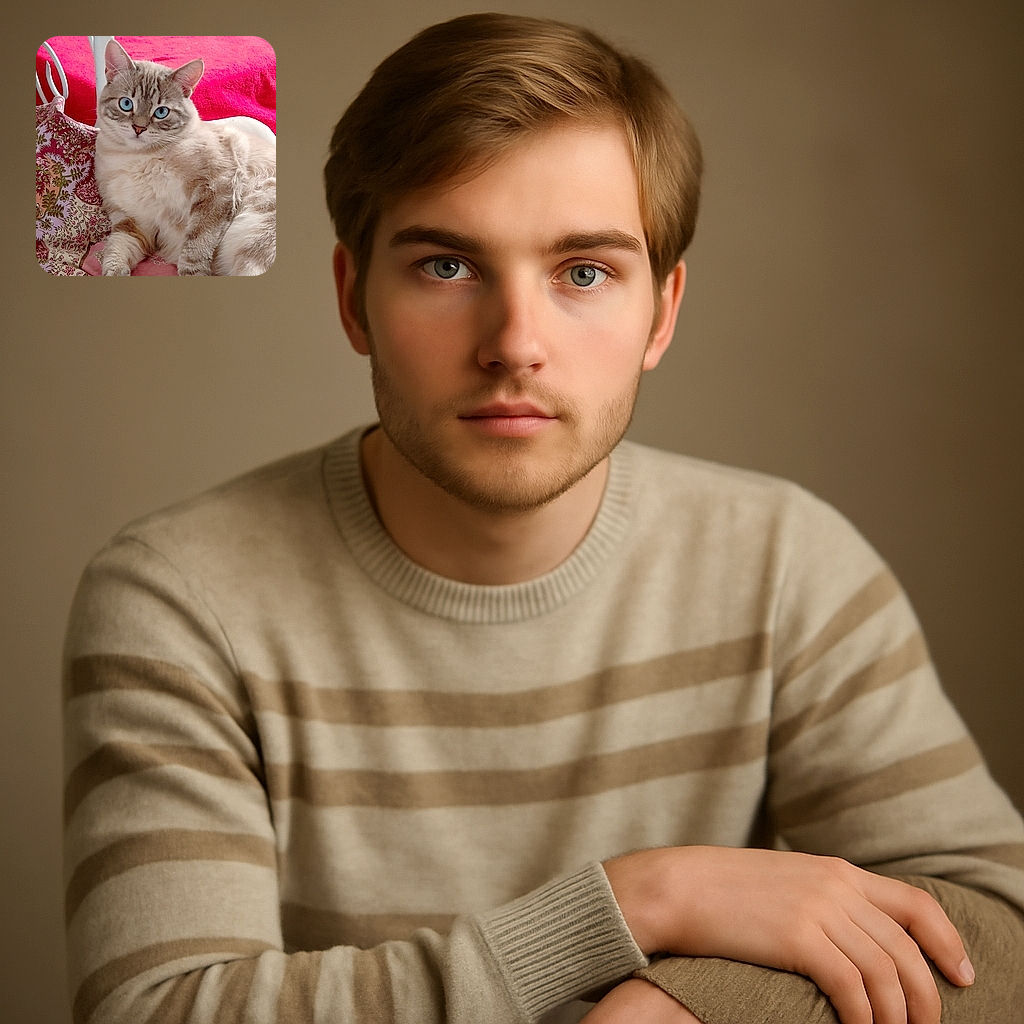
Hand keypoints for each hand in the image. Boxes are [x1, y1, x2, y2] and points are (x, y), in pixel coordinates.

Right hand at [604, 846, 973, 1023]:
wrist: (677, 886)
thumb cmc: (724, 891)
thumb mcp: (785, 882)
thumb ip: (823, 897)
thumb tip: (854, 934)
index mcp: (836, 870)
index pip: (914, 904)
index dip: (947, 941)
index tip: (961, 974)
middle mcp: (836, 885)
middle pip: (906, 947)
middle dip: (927, 995)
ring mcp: (818, 908)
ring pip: (886, 972)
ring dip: (898, 1015)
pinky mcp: (799, 936)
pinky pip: (853, 986)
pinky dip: (865, 1017)